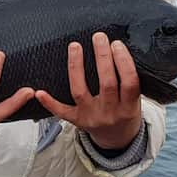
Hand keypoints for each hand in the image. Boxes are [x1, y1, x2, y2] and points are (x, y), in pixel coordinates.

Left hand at [36, 32, 142, 150]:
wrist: (117, 140)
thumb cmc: (126, 113)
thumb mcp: (136, 101)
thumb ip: (128, 81)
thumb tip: (118, 49)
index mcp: (129, 107)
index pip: (129, 82)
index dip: (123, 62)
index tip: (116, 44)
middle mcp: (110, 113)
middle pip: (106, 83)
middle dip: (102, 57)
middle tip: (98, 37)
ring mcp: (91, 117)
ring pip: (80, 91)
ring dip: (76, 67)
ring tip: (75, 46)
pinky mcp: (76, 121)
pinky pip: (61, 112)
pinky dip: (50, 103)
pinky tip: (40, 92)